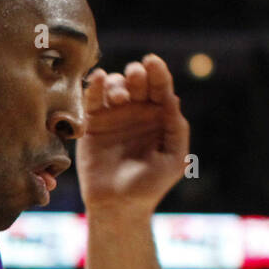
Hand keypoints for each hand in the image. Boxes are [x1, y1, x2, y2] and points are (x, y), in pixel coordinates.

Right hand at [77, 54, 189, 212]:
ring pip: (115, 86)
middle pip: (137, 81)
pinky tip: (99, 79)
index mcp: (160, 117)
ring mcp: (114, 117)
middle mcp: (137, 112)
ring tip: (118, 98)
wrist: (118, 206)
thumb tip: (172, 98)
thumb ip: (176, 128)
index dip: (158, 71)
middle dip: (137, 74)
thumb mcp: (174, 158)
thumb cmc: (150, 186)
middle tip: (135, 78)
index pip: (160, 87)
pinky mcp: (92, 124)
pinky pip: (92, 99)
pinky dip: (95, 86)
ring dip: (117, 83)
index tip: (152, 62)